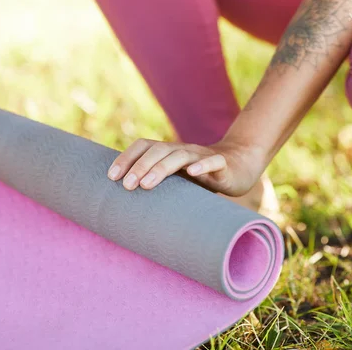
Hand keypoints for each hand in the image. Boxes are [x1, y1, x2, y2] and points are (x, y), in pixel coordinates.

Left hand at [107, 138, 265, 196]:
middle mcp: (183, 150)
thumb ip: (157, 184)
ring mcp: (203, 156)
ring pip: (180, 156)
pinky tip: (192, 173)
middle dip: (139, 166)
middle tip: (127, 186)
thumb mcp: (177, 180)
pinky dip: (202, 166)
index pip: (144, 146)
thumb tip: (124, 205)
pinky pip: (213, 162)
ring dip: (161, 168)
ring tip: (146, 184)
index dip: (127, 158)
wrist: (240, 166)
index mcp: (169, 152)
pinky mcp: (223, 165)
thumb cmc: (202, 176)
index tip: (111, 177)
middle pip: (158, 150)